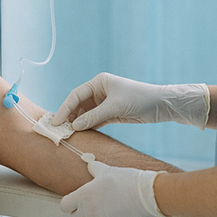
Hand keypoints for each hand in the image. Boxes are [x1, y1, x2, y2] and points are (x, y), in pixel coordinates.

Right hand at [53, 72, 209, 130]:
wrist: (160, 105)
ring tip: (68, 134)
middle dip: (70, 116)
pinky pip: (95, 121)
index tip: (56, 121)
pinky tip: (82, 135)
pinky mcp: (111, 114)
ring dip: (78, 123)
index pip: (76, 95)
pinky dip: (88, 127)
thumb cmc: (138, 98)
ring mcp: (105, 103)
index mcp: (99, 82)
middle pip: (79, 105)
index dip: (65, 108)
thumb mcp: (115, 107)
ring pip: (86, 114)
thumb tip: (75, 126)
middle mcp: (99, 91)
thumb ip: (94, 116)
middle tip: (59, 130)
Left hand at [60, 160, 166, 216]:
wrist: (146, 194)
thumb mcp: (108, 170)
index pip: (65, 205)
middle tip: (93, 205)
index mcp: (84, 196)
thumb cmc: (126, 180)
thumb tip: (89, 164)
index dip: (70, 203)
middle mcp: (88, 211)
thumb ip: (95, 168)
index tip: (77, 200)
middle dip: (82, 212)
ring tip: (104, 213)